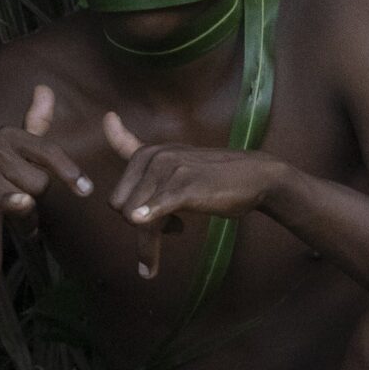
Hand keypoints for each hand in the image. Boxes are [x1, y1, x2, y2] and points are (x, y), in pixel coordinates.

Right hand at [0, 85, 92, 246]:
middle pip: (42, 182)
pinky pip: (2, 199)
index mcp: (7, 134)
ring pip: (29, 199)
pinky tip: (22, 204)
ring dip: (26, 218)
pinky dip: (14, 203)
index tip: (86, 190)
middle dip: (37, 200)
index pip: (48, 152)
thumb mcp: (10, 147)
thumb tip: (45, 87)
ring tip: (11, 217)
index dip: (70, 171)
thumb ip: (33, 122)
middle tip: (20, 204)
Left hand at [101, 113, 283, 280]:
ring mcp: (169, 170)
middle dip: (136, 223)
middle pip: (119, 204)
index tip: (111, 117)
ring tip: (177, 230)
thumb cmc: (214, 176)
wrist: (256, 177)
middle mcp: (155, 155)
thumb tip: (115, 128)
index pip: (122, 144)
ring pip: (135, 218)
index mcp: (151, 151)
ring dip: (151, 240)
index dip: (115, 132)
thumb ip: (147, 169)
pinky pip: (154, 214)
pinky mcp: (184, 187)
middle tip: (166, 224)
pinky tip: (152, 253)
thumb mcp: (178, 166)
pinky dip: (148, 234)